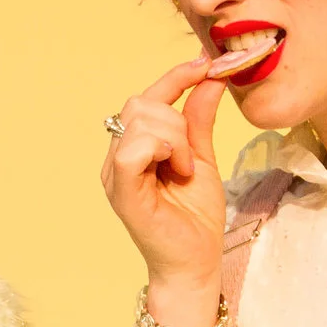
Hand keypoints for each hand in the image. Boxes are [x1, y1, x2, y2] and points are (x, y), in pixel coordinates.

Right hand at [102, 58, 229, 294]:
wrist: (196, 263)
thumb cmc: (195, 218)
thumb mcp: (203, 157)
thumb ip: (200, 119)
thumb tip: (210, 77)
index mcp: (134, 148)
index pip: (146, 98)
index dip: (175, 77)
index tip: (206, 63)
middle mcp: (117, 159)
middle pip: (140, 104)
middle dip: (176, 119)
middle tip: (192, 156)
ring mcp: (116, 176)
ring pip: (139, 122)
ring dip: (175, 139)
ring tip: (185, 169)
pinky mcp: (123, 193)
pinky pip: (131, 150)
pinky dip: (161, 149)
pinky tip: (176, 169)